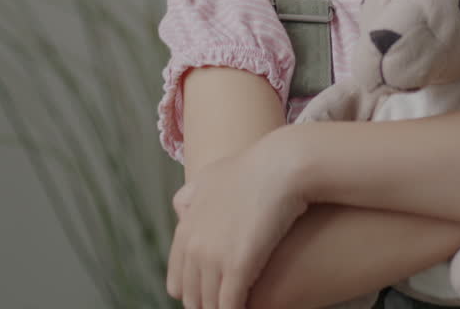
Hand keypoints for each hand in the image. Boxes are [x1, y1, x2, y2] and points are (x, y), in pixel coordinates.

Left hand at [166, 131, 307, 308]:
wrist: (282, 165)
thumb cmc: (253, 167)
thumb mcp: (209, 176)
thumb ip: (190, 197)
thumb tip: (181, 212)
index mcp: (186, 229)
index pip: (177, 282)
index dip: (195, 292)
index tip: (212, 293)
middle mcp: (194, 246)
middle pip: (191, 298)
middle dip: (207, 304)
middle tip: (226, 302)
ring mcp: (214, 258)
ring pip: (210, 306)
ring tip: (239, 306)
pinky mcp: (239, 267)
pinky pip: (230, 306)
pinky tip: (250, 308)